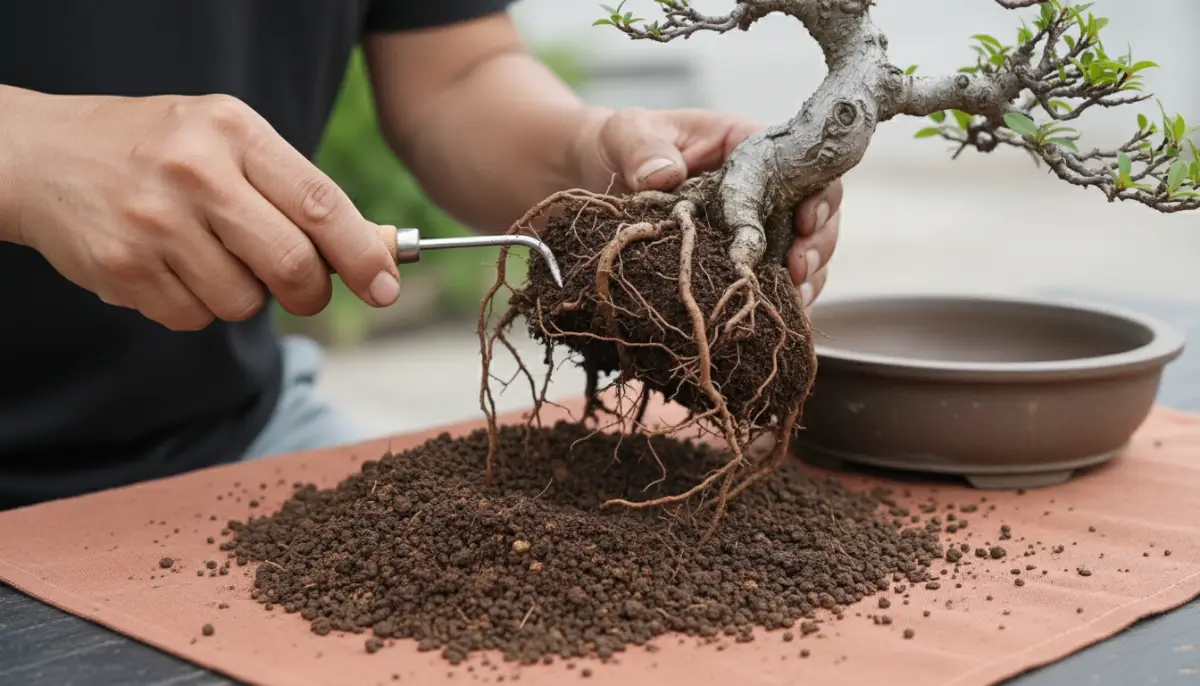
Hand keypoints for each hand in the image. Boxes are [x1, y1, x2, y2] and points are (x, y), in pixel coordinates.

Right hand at [0, 88, 400, 330]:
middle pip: (293, 264)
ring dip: (242, 294)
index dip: (363, 254)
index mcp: (233, 131)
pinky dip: (195, 305)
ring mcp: (155, 223)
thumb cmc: (160, 150)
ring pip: (244, 301)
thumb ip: (296, 191)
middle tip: (305, 288)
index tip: (387, 285)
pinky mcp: (124, 268)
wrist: (43, 155)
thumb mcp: (229, 141)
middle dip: (311, 291)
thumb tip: (374, 251)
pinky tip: (170, 267)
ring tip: (208, 255)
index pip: (319, 202)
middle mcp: (195, 173)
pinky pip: (194, 318)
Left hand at [576, 107, 841, 313]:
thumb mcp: (625, 135)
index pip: (801, 163)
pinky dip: (781, 297)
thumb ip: (643, 149)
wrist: (592, 177)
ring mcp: (752, 223)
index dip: (817, 193)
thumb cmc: (617, 145)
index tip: (806, 222)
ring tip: (795, 301)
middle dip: (817, 243)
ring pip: (802, 249)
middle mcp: (760, 185)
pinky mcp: (737, 257)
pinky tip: (782, 315)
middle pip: (815, 210)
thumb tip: (667, 174)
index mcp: (745, 146)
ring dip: (807, 277)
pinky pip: (771, 277)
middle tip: (800, 270)